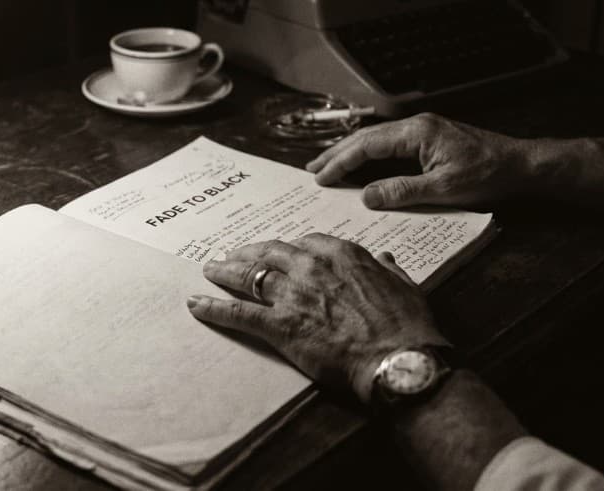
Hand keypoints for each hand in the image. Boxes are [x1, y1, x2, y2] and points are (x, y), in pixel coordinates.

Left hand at [187, 234, 447, 403]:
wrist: (399, 360)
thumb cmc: (407, 327)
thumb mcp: (404, 286)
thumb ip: (388, 269)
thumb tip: (384, 258)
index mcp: (342, 255)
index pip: (306, 243)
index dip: (289, 249)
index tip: (281, 253)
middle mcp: (312, 267)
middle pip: (270, 252)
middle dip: (249, 252)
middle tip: (234, 255)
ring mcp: (293, 295)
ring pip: (249, 275)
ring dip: (226, 272)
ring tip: (210, 270)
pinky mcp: (280, 325)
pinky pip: (238, 312)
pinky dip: (213, 308)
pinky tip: (196, 305)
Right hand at [305, 113, 530, 208]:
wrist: (522, 164)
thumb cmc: (489, 174)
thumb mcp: (444, 189)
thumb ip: (402, 191)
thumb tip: (367, 196)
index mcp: (417, 132)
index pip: (367, 145)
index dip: (341, 162)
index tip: (321, 178)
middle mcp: (416, 126)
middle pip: (366, 138)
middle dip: (337, 153)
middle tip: (312, 170)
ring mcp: (423, 130)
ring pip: (376, 140)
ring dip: (350, 153)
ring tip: (327, 165)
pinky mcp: (429, 139)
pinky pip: (390, 145)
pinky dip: (368, 154)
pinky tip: (360, 164)